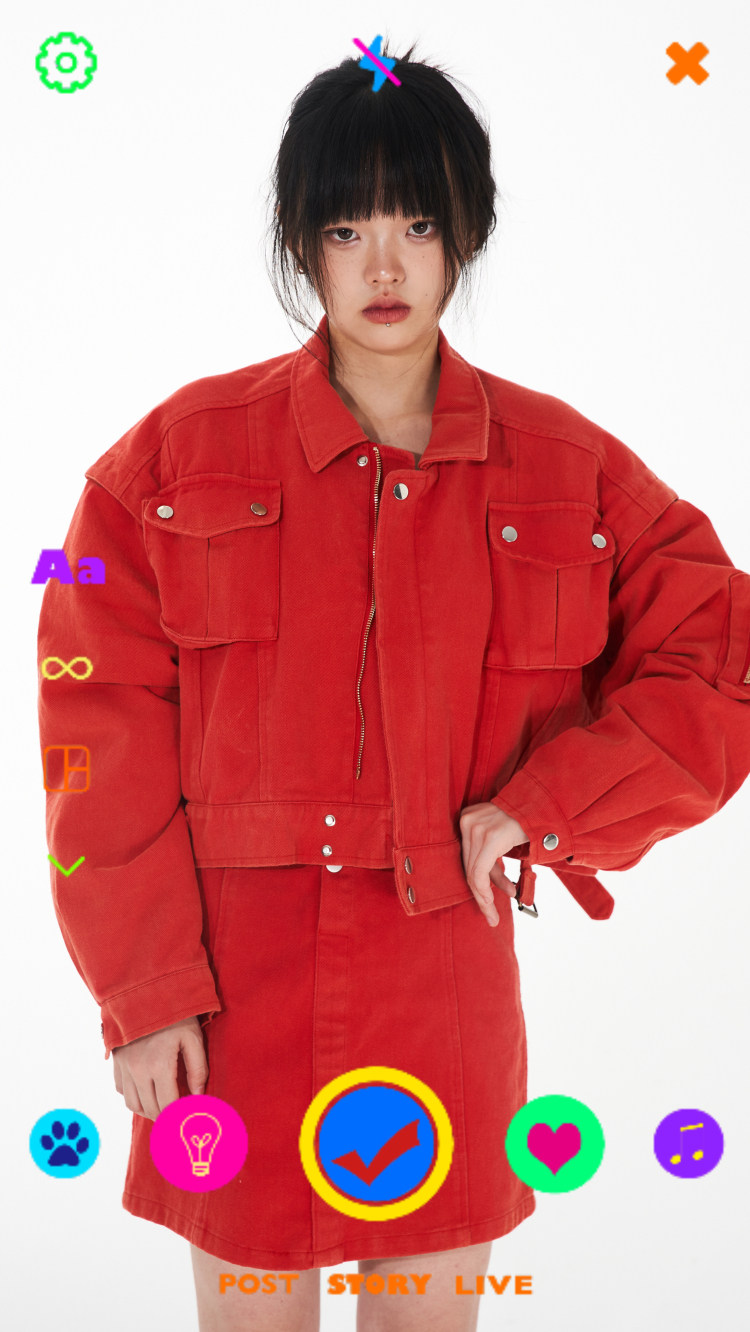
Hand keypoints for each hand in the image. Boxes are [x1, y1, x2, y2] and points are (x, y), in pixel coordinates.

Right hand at [112, 1015, 207, 1120]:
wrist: (146, 992)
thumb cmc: (176, 1014)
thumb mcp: (193, 1038)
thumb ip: (198, 1069)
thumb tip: (199, 1097)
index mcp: (159, 1065)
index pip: (168, 1107)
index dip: (180, 1117)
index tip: (190, 1117)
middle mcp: (138, 1070)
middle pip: (151, 1109)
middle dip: (167, 1117)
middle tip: (180, 1114)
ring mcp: (124, 1067)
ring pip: (133, 1105)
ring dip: (149, 1110)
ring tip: (164, 1107)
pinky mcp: (116, 1061)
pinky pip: (121, 1090)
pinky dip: (134, 1097)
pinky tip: (148, 1091)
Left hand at [459, 803, 529, 926]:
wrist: (544, 804)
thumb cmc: (525, 822)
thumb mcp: (503, 839)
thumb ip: (491, 856)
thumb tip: (488, 884)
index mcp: (468, 819)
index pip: (468, 858)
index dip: (477, 883)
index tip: (485, 901)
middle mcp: (468, 821)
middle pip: (468, 867)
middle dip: (480, 895)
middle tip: (490, 915)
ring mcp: (477, 828)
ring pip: (473, 873)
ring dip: (485, 897)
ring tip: (494, 914)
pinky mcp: (489, 837)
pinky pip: (479, 872)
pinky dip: (484, 891)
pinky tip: (494, 902)